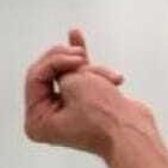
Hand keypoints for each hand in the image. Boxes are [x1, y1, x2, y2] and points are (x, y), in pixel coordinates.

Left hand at [23, 28, 149, 157]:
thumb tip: (62, 62)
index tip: (76, 61)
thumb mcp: (73, 82)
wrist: (131, 133)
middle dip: (70, 62)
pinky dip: (83, 61)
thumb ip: (61, 67)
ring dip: (89, 69)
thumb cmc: (102, 116)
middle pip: (49, 73)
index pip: (35, 77)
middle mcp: (48, 120)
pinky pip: (80, 77)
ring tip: (106, 79)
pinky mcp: (84, 105)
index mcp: (36, 123)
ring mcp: (66, 112)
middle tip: (83, 60)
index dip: (54, 61)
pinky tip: (75, 34)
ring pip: (70, 73)